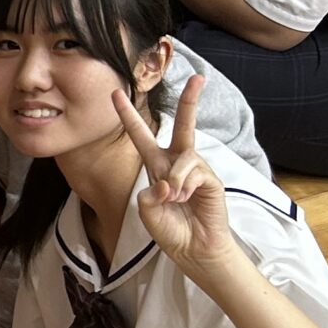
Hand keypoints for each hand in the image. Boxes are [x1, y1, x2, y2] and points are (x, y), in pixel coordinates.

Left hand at [112, 73, 234, 269]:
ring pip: (184, 157)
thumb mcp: (147, 211)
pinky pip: (195, 173)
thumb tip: (166, 182)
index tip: (116, 93)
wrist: (193, 250)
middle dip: (190, 100)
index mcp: (156, 166)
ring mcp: (197, 170)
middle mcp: (177, 163)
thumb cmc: (170, 230)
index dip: (128, 115)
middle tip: (198, 77)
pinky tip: (187, 200)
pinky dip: (185, 187)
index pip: (141, 135)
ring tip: (175, 199)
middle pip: (184, 125)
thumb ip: (149, 194)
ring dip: (175, 180)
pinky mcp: (212, 180)